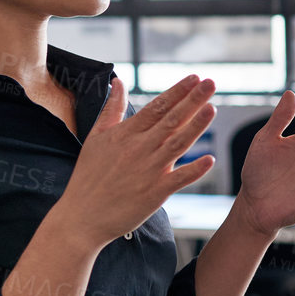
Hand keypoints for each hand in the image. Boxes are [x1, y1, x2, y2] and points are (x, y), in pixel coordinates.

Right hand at [53, 73, 215, 246]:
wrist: (81, 217)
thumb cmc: (88, 176)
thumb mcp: (95, 137)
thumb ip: (111, 108)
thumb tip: (118, 81)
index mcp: (125, 134)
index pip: (157, 107)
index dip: (177, 92)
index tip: (194, 78)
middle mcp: (139, 149)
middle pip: (171, 120)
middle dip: (193, 100)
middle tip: (211, 83)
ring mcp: (148, 171)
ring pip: (177, 144)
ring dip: (196, 126)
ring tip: (212, 109)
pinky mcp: (154, 193)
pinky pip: (178, 179)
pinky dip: (194, 170)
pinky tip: (210, 159)